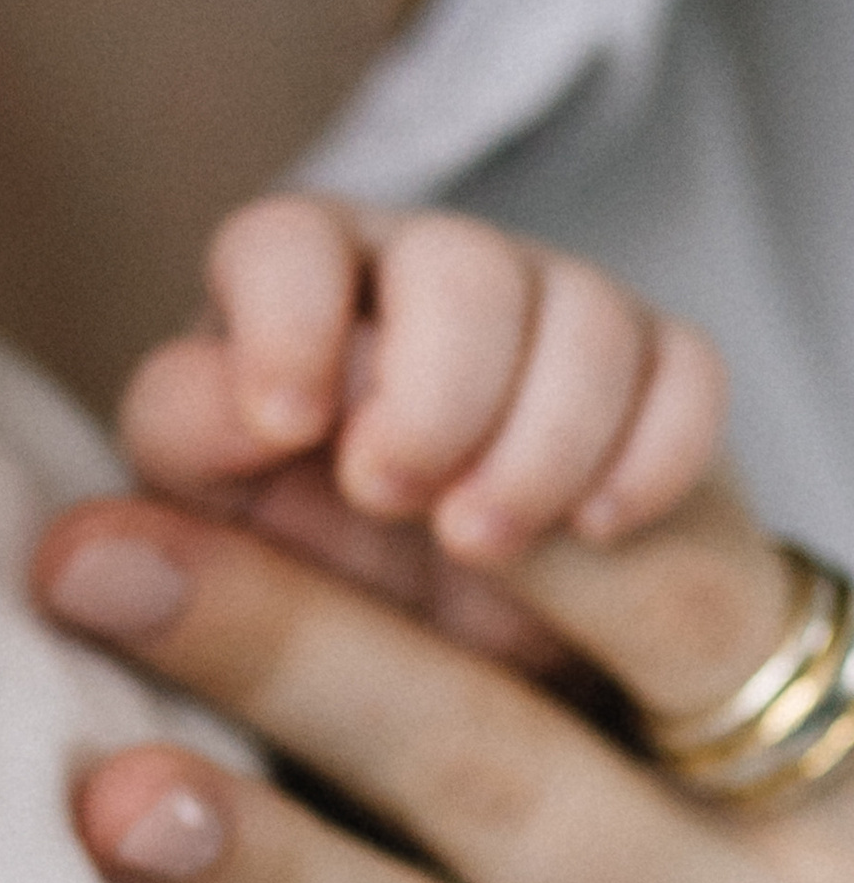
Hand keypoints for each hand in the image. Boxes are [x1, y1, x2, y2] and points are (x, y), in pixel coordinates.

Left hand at [37, 479, 853, 882]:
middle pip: (506, 774)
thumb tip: (257, 398)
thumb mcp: (660, 668)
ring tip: (109, 797)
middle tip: (91, 556)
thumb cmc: (666, 790)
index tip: (295, 424)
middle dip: (286, 652)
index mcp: (821, 755)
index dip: (488, 518)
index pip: (665, 608)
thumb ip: (517, 543)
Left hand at [123, 197, 726, 566]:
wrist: (445, 643)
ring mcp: (548, 308)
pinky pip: (684, 368)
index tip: (286, 426)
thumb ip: (198, 443)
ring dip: (540, 438)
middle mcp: (422, 273)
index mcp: (290, 292)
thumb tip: (237, 406)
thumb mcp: (215, 516)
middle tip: (395, 502)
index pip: (284, 239)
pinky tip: (596, 528)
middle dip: (435, 391)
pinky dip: (649, 454)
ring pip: (582, 306)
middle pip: (456, 257)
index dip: (289, 318)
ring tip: (482, 545)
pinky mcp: (653, 367)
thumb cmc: (296, 559)